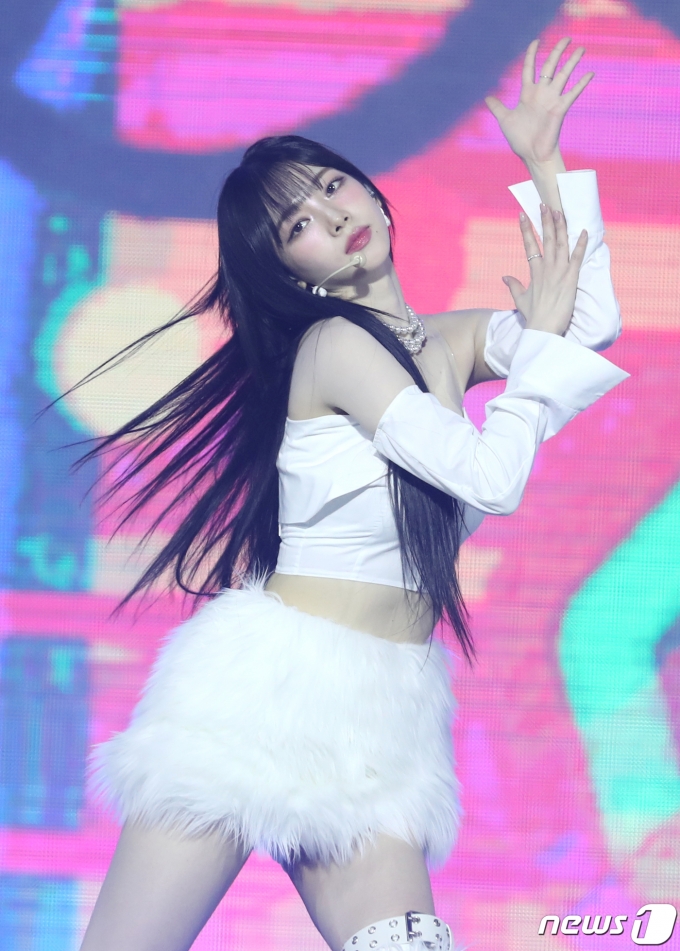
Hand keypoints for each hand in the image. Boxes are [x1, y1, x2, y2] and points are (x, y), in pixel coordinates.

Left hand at [485, 38, 593, 166]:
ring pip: (563, 75)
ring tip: (581, 49)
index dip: (532, 54)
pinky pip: (572, 93)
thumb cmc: (520, 140)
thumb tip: (487, 98)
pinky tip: (590, 73)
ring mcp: (552, 100)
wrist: (532, 155)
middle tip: (566, 38)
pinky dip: (581, 83)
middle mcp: (541, 93)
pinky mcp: (560, 109)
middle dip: (557, 51)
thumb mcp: (505, 120)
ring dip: (572, 61)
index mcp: (527, 94)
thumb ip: (498, 108)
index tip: (536, 41)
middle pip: (550, 66)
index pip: (529, 68)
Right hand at [502, 204, 587, 335]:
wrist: (543, 329)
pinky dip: (580, 244)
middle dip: (545, 220)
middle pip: (546, 239)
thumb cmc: (533, 317)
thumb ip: (514, 286)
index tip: (522, 214)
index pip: (529, 245)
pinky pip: (576, 257)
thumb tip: (505, 277)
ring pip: (560, 244)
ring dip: (561, 227)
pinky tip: (582, 231)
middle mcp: (546, 268)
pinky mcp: (571, 279)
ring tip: (559, 211)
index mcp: (534, 272)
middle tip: (544, 204)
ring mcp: (559, 273)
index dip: (526, 229)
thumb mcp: (521, 300)